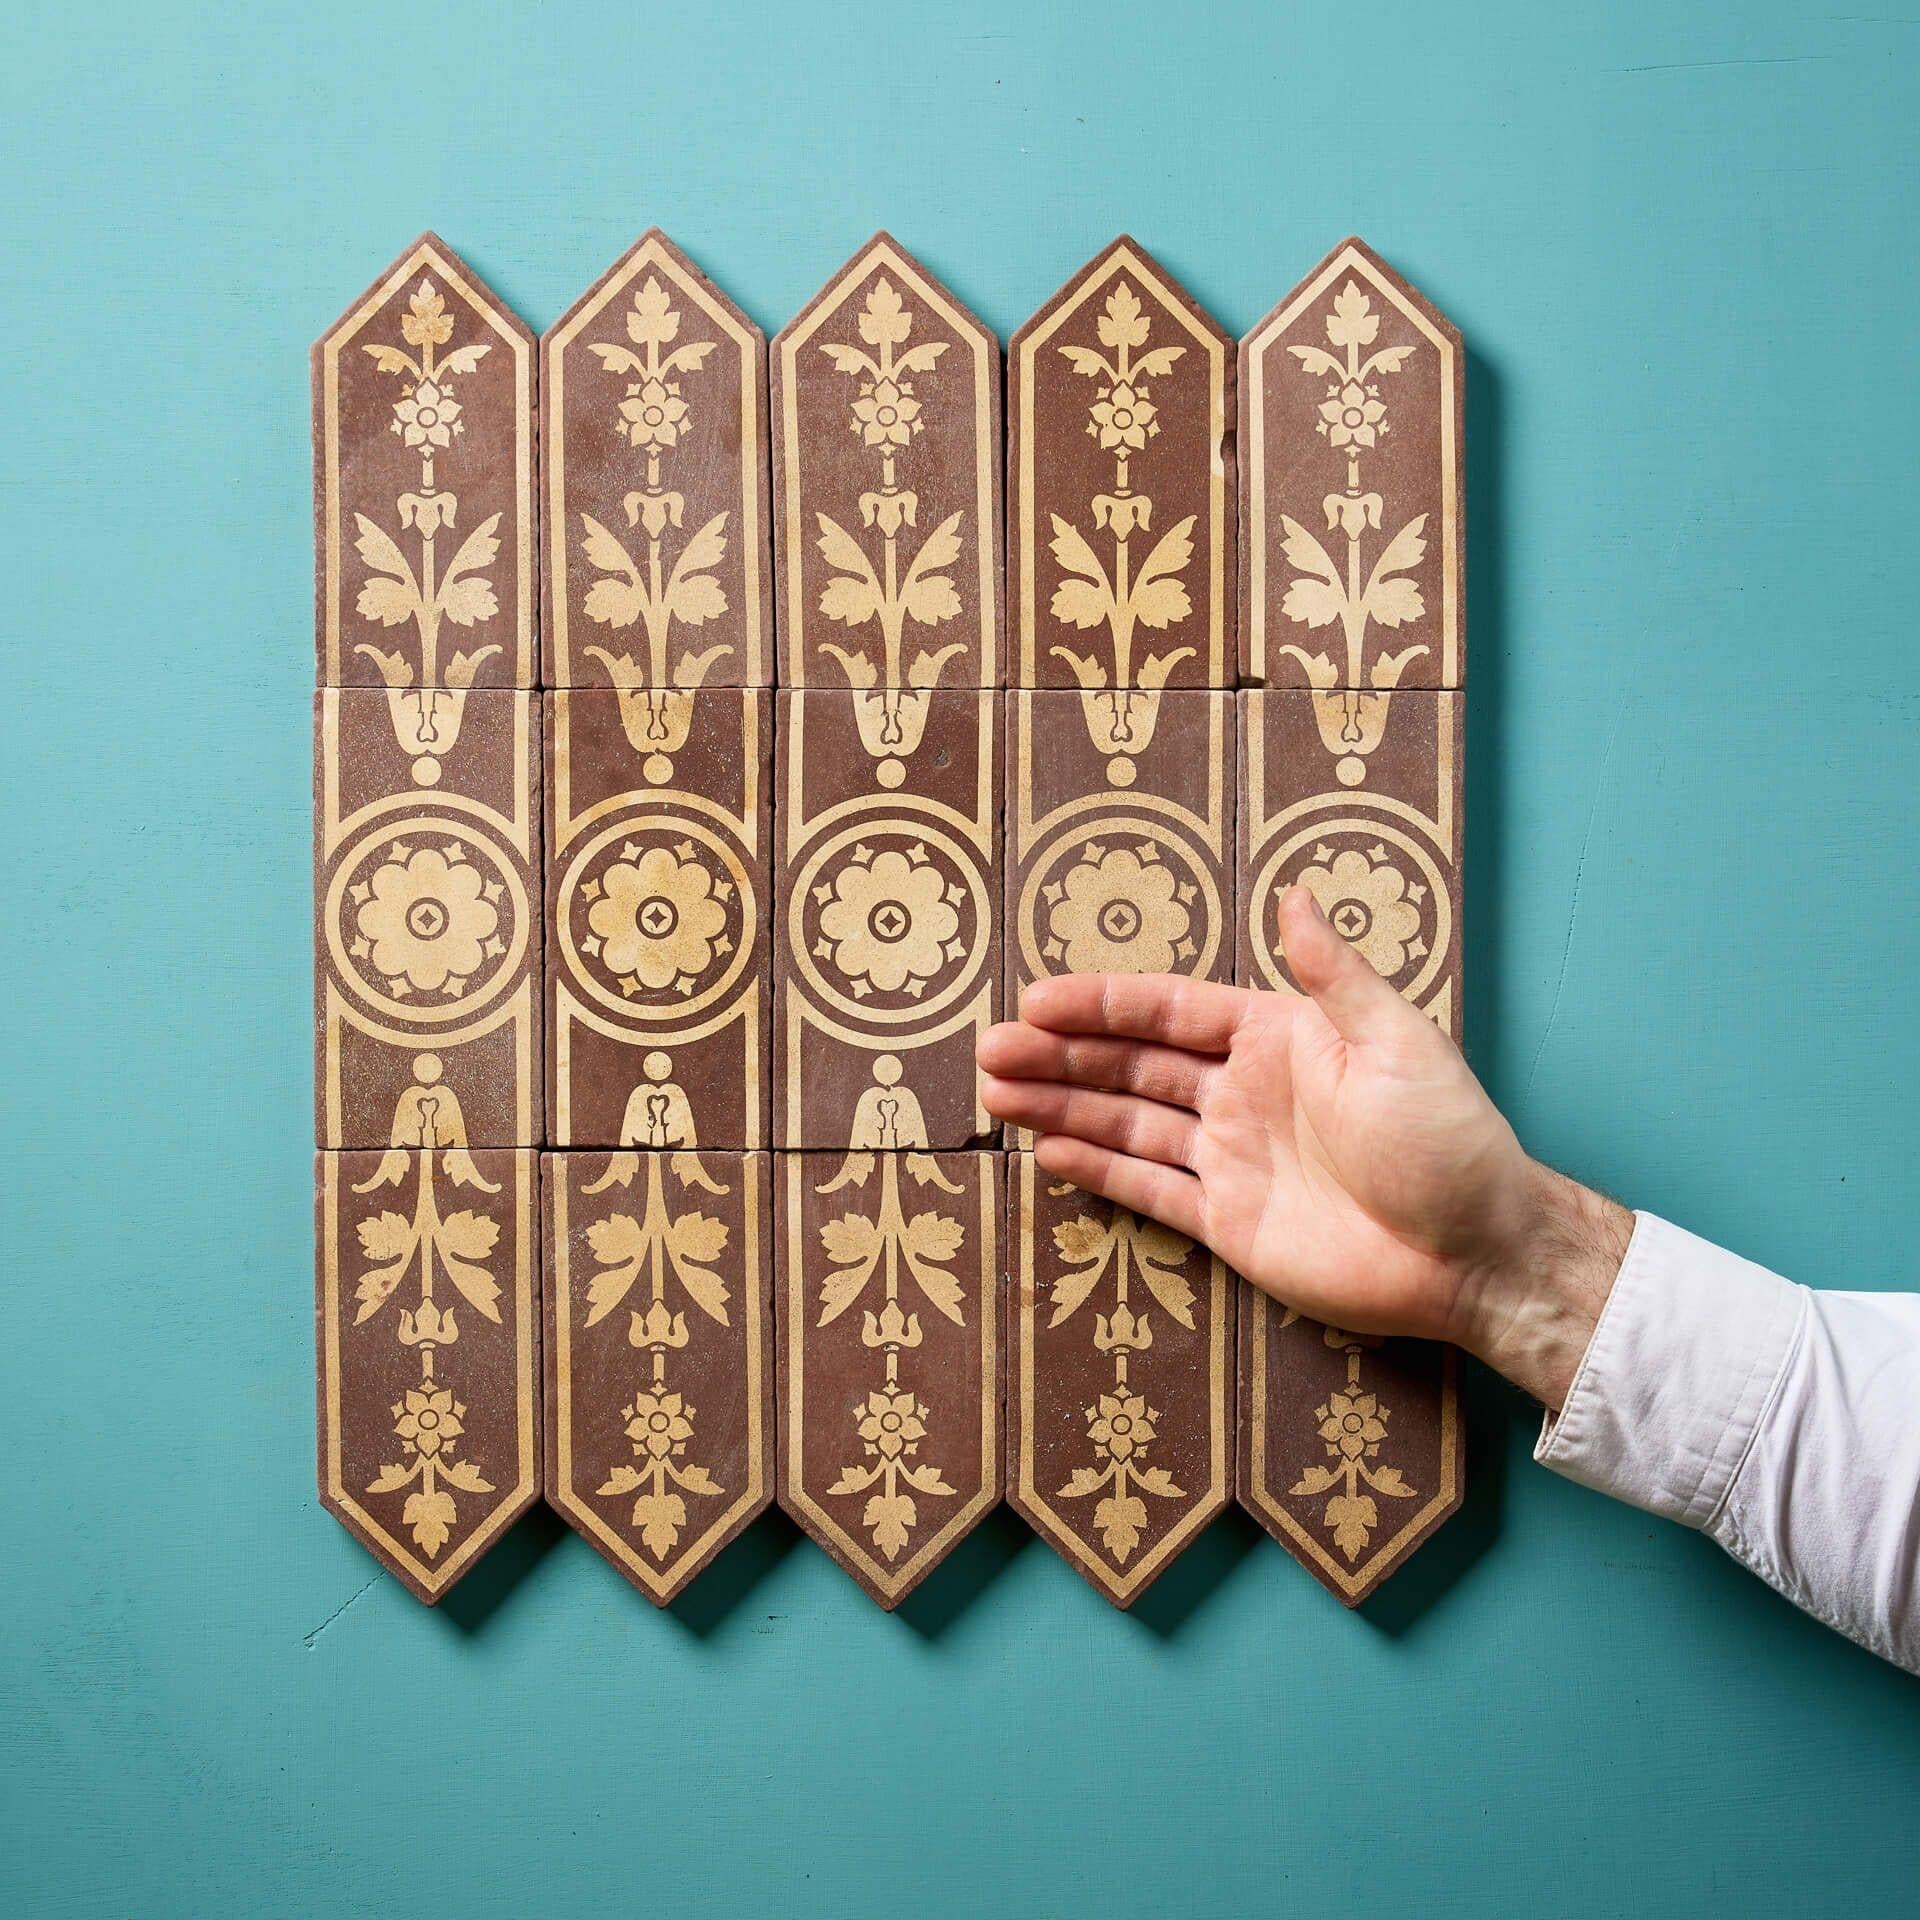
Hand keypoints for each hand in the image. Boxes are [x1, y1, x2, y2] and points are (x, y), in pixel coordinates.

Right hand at [977, 886, 1631, 1408]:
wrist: (1474, 1253)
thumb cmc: (1445, 1139)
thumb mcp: (1396, 1041)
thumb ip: (1331, 976)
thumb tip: (1292, 894)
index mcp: (1276, 1037)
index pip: (1170, 1010)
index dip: (1102, 1004)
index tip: (1038, 998)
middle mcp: (1242, 1091)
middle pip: (1132, 1064)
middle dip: (1060, 1053)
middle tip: (990, 1048)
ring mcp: (1230, 1157)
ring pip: (1127, 1121)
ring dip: (1062, 1104)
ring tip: (997, 1092)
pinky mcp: (1228, 1221)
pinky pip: (1148, 1187)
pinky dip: (1098, 1167)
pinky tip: (1049, 1150)